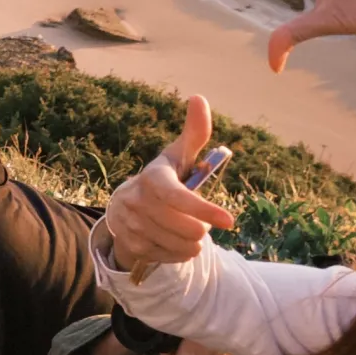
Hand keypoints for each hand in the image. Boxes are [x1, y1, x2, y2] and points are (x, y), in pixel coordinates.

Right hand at [104, 93, 236, 271]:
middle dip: (201, 228)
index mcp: (152, 176)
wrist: (126, 209)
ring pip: (178, 244)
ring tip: (191, 233)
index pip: (176, 195)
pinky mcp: (131, 245)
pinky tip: (177, 242)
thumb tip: (199, 98)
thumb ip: (195, 132)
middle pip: (182, 226)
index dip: (202, 208)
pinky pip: (169, 257)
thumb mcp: (179, 156)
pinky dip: (180, 253)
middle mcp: (136, 199)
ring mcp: (131, 224)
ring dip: (193, 243)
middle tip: (203, 223)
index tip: (229, 221)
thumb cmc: (165, 179)